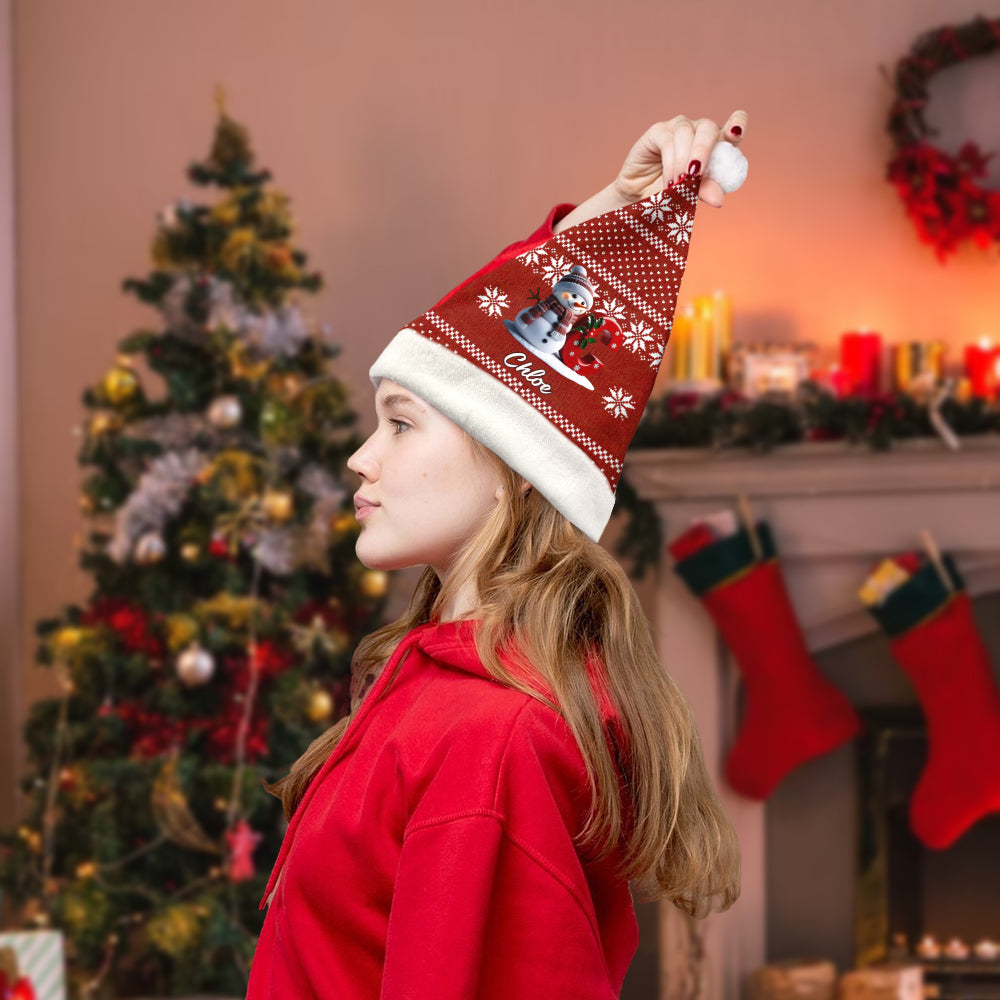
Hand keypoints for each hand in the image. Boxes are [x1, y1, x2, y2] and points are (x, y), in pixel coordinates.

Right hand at [552, 111, 747, 233]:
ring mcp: (678, 128)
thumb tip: (719, 199)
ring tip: (678, 184)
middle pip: (708, 128)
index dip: (736, 124)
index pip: (732, 127)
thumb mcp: (692, 194)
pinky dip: (670, 162)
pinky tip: (669, 180)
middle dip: (703, 150)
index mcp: (716, 144)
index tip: (735, 134)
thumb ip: (706, 191)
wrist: (642, 200)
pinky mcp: (658, 131)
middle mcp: (699, 131)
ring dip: (683, 161)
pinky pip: (668, 140)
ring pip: (686, 133)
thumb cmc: (671, 195)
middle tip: (696, 173)